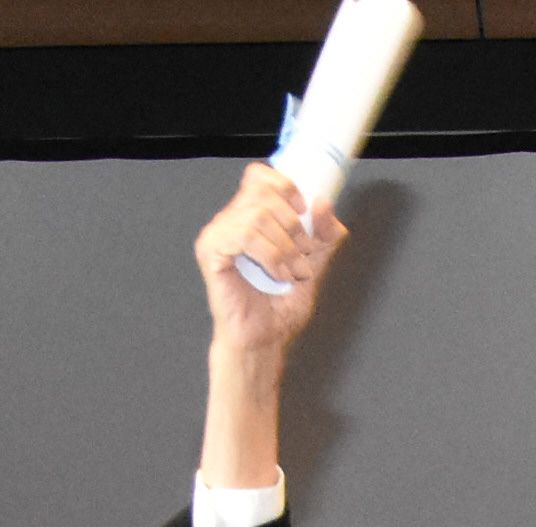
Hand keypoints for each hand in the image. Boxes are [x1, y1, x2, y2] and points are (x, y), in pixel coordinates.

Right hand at [195, 160, 344, 351]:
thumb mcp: (315, 264)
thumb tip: (324, 201)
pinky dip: (271, 255)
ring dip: (286, 246)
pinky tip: (277, 274)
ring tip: (292, 272)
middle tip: (303, 255)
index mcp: (249, 218)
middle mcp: (230, 221)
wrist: (264, 340)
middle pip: (263, 193)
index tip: (304, 210)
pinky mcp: (211, 251)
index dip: (285, 186)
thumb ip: (324, 235)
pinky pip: (246, 235)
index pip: (259, 176)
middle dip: (294, 225)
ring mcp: (217, 235)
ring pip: (258, 215)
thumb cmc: (279, 308)